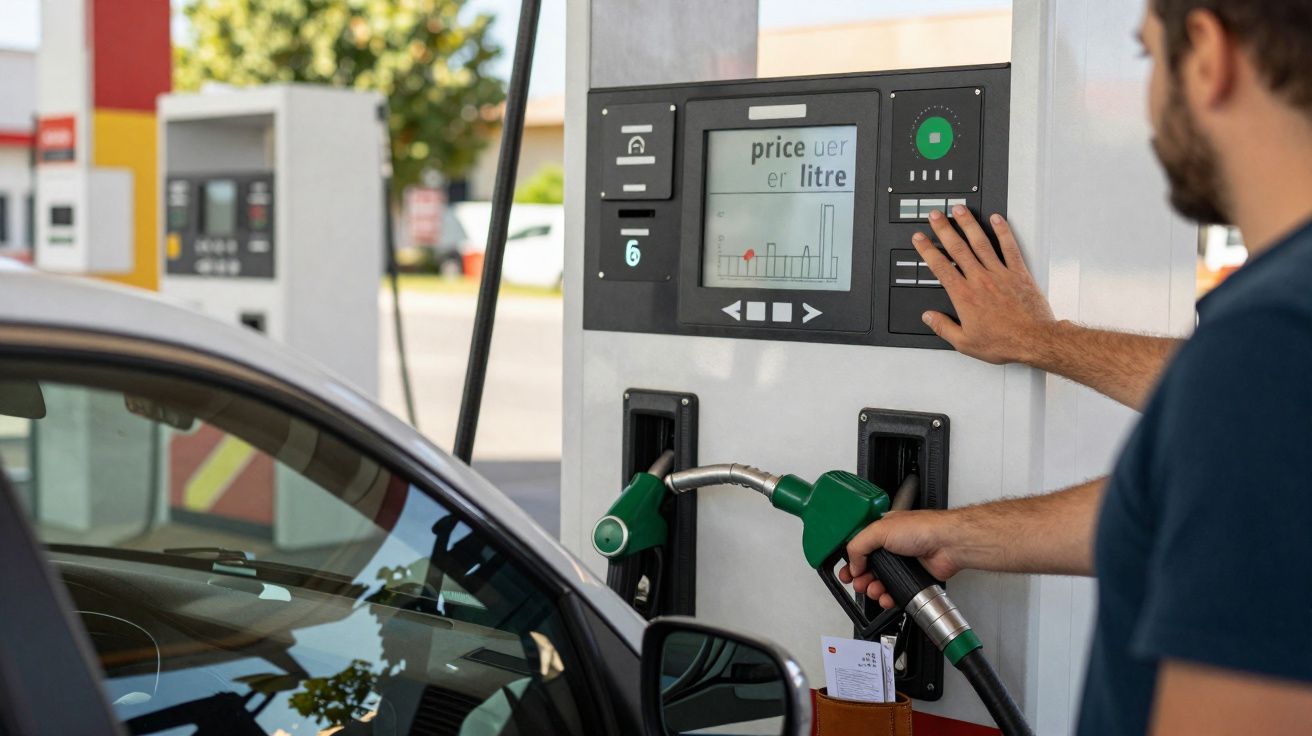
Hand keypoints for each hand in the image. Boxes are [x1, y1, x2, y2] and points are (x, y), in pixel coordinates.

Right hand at [838, 510, 963, 608]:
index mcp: (882, 531)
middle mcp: (892, 546)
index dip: (851, 560)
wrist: (947, 545)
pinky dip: (888, 596)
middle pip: (869, 566)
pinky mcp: (912, 577)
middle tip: (857, 583)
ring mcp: (903, 563)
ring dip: (873, 588)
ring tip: (872, 590)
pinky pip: (896, 590)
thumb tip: (852, 563)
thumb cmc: (922, 528)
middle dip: (860, 577)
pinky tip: (886, 597)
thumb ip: (859, 545)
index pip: (860, 546)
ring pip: (881, 581)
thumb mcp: (880, 530)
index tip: (846, 571)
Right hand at [913, 207, 1057, 364]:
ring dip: (968, 224)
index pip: (940, 266)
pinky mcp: (1018, 273)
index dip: (927, 250)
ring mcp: (1000, 273)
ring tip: (960, 210)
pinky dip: (1003, 231)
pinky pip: (1009, 247)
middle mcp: (980, 280)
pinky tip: (996, 219)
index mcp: (964, 296)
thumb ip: (944, 327)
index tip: (920, 238)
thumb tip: (929, 317)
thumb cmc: (1003, 342)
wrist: (1033, 340)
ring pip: (980, 242)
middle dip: (944, 229)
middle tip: (936, 215)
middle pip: (957, 248)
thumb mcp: (965, 342)